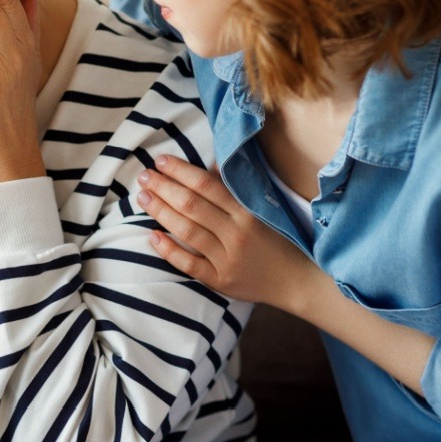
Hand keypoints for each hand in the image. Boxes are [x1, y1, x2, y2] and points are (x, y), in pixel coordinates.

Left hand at [135, 155, 322, 310]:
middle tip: (144, 176)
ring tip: (142, 197)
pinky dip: (169, 250)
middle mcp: (236, 233)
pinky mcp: (220, 280)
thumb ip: (236, 189)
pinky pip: (188, 264)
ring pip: (187, 231)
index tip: (161, 160)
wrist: (297, 281)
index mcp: (247, 211)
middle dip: (163, 188)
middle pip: (191, 205)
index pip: (206, 185)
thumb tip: (211, 163)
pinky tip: (152, 236)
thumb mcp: (263, 209)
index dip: (181, 171)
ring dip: (160, 212)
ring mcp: (227, 259)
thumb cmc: (278, 239)